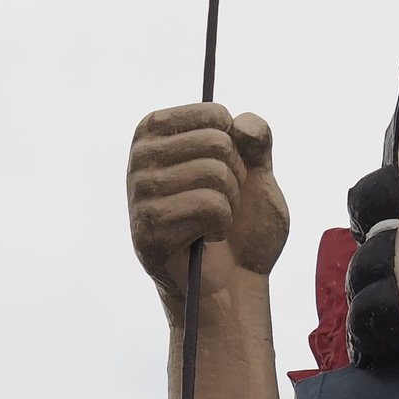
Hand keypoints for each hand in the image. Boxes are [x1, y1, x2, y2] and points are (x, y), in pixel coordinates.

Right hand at [127, 103, 288, 309]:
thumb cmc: (242, 226)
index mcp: (157, 131)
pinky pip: (208, 206)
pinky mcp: (147, 227)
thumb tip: (240, 124)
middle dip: (237, 178)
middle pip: (217, 143)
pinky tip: (207, 238)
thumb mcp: (259, 173)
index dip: (239, 147)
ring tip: (216, 222)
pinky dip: (221, 225)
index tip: (229, 172)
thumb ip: (257, 139)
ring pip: (214, 174)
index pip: (215, 115)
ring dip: (230, 204)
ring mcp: (138, 192)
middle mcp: (141, 156)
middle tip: (225, 202)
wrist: (235, 283)